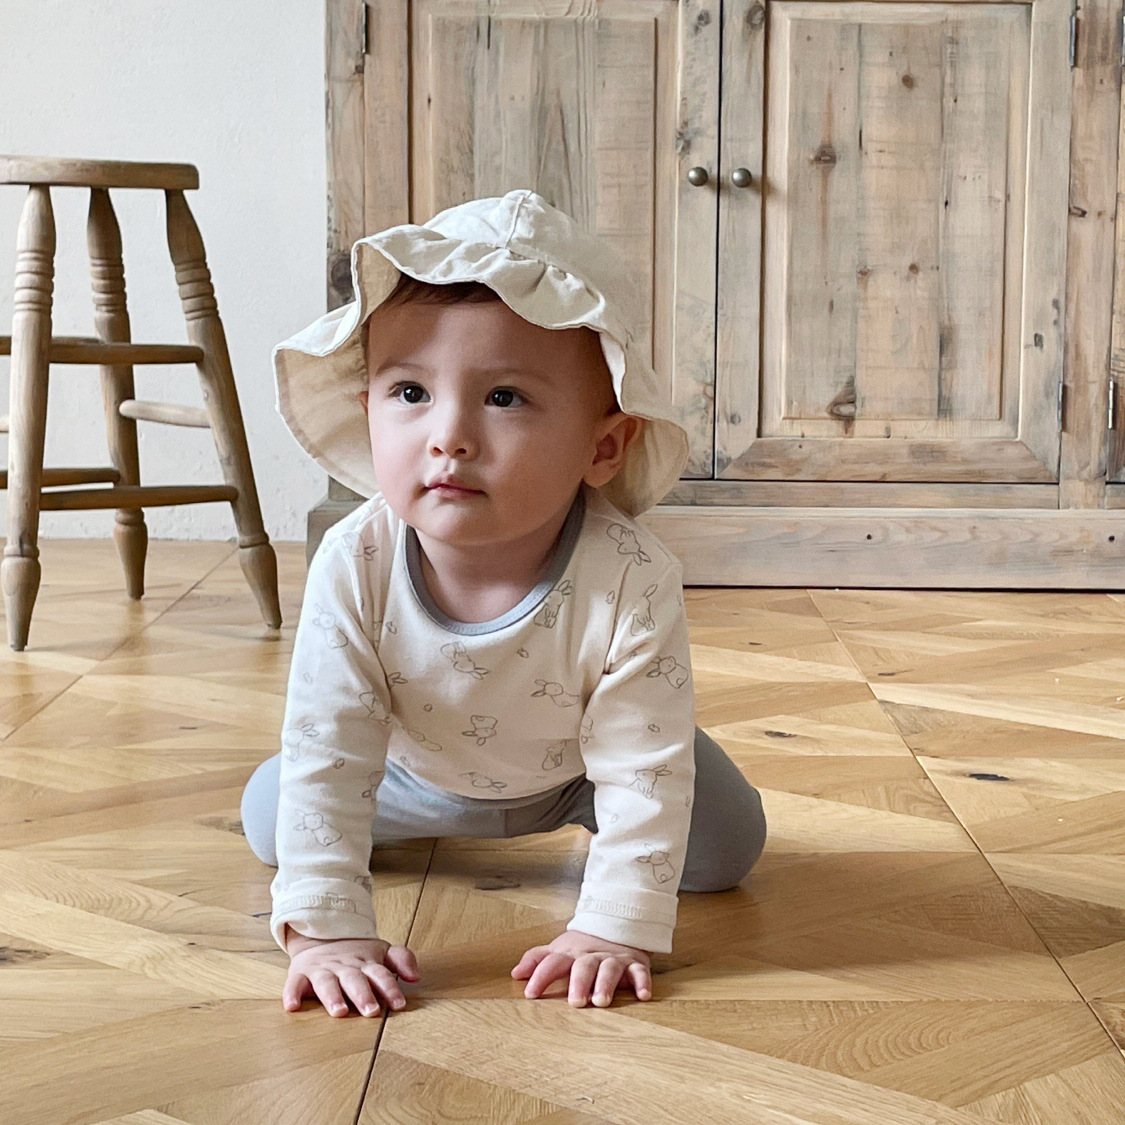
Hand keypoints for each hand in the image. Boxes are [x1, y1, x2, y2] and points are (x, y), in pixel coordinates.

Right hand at [282, 930, 420, 1017]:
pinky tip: (292, 1007)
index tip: (399, 1004)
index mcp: (366, 963)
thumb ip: (402, 960)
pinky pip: (294, 984)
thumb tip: (416, 976)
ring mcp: (322, 970)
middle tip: (371, 1011)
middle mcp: (344, 967)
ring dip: (333, 997)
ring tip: (339, 1011)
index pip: (381, 975)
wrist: (321, 936)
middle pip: (355, 980)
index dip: (390, 989)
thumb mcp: (381, 952)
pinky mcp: (300, 974)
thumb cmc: (357, 954)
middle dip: (363, 995)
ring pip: (327, 983)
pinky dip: (292, 994)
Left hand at [511, 929, 651, 1007]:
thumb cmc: (582, 947)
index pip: (553, 963)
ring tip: (601, 1001)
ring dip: (605, 984)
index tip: (530, 994)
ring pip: (610, 969)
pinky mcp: (634, 964)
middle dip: (579, 982)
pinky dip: (642, 982)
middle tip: (575, 1002)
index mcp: (570, 954)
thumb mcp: (559, 949)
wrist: (616, 925)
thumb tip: (515, 974)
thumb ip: (537, 960)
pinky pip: (640, 972)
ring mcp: (613, 959)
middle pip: (583, 966)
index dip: (541, 976)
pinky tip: (642, 995)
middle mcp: (591, 956)